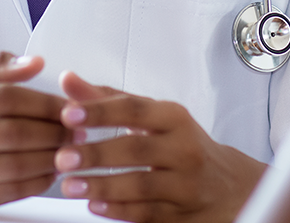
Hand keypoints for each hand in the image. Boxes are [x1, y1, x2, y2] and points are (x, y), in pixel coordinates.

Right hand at [0, 52, 69, 213]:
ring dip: (52, 157)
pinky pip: (11, 191)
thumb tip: (34, 64)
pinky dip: (39, 181)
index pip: (6, 98)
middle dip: (55, 131)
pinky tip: (50, 169)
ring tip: (68, 147)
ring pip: (16, 165)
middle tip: (76, 128)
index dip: (45, 102)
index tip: (68, 105)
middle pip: (14, 133)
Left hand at [54, 71, 266, 221]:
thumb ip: (107, 100)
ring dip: (102, 186)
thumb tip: (68, 80)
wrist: (227, 186)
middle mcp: (183, 148)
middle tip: (62, 157)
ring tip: (70, 186)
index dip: (100, 111)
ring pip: (141, 184)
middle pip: (137, 148)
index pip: (134, 109)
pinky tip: (95, 205)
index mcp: (173, 118)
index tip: (68, 113)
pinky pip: (147, 213)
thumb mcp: (152, 117)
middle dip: (96, 153)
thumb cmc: (180, 145)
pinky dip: (119, 210)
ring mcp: (184, 184)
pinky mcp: (181, 214)